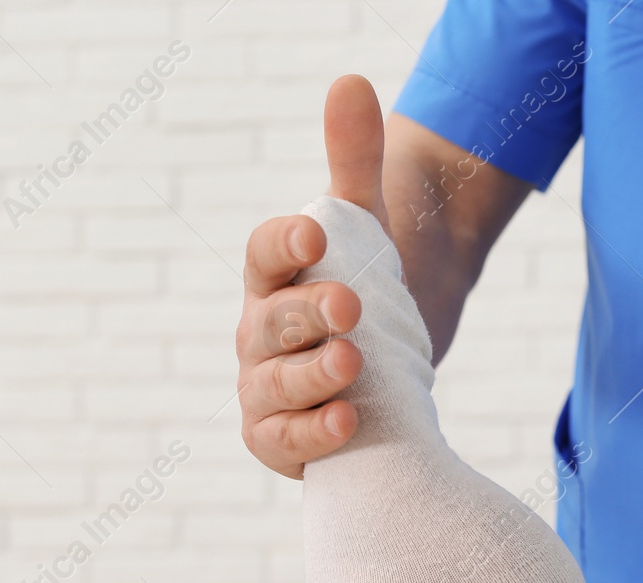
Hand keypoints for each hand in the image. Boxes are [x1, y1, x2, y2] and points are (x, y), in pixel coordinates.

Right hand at [235, 75, 389, 478]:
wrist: (383, 371)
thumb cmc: (359, 291)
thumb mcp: (367, 228)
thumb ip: (356, 161)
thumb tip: (350, 82)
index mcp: (274, 277)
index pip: (263, 254)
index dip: (283, 243)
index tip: (314, 234)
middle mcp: (259, 332)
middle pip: (268, 322)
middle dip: (306, 314)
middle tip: (350, 306)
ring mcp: (264, 388)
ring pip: (274, 384)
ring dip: (310, 374)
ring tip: (351, 361)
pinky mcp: (279, 439)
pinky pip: (282, 441)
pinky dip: (311, 434)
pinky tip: (347, 420)